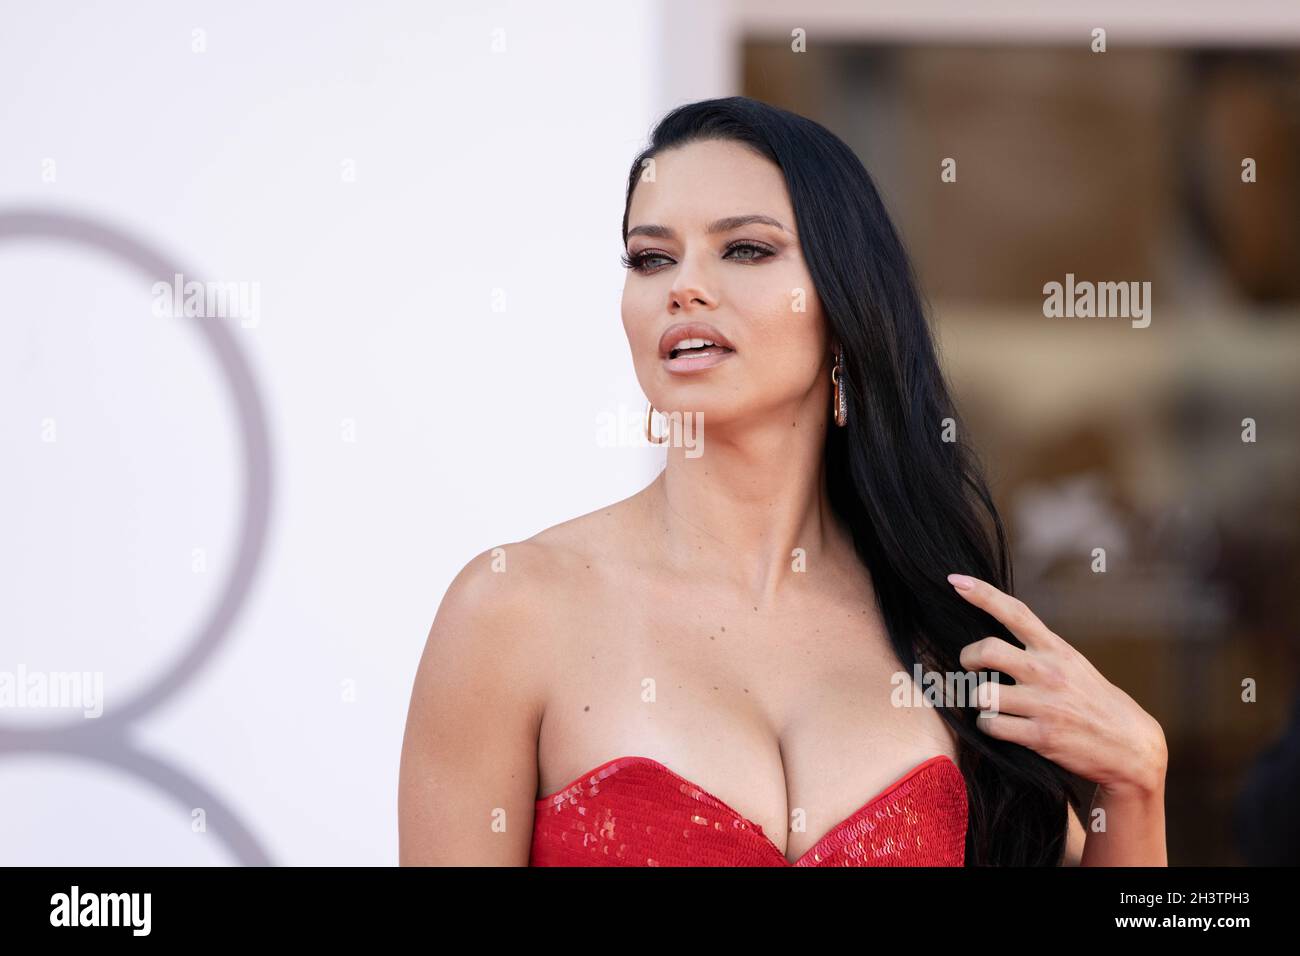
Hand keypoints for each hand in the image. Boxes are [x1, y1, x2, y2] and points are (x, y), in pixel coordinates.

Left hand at [948, 573, 1167, 797]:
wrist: (1131, 746)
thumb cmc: (1094, 702)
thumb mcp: (1072, 665)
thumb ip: (1039, 650)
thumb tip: (995, 641)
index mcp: (1056, 650)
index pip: (1015, 612)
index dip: (982, 594)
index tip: (955, 580)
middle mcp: (1048, 672)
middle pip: (987, 650)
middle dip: (968, 657)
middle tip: (970, 666)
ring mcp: (1044, 704)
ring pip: (983, 693)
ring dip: (979, 701)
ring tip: (992, 705)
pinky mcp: (1041, 736)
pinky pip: (992, 725)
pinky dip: (989, 726)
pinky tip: (1001, 726)